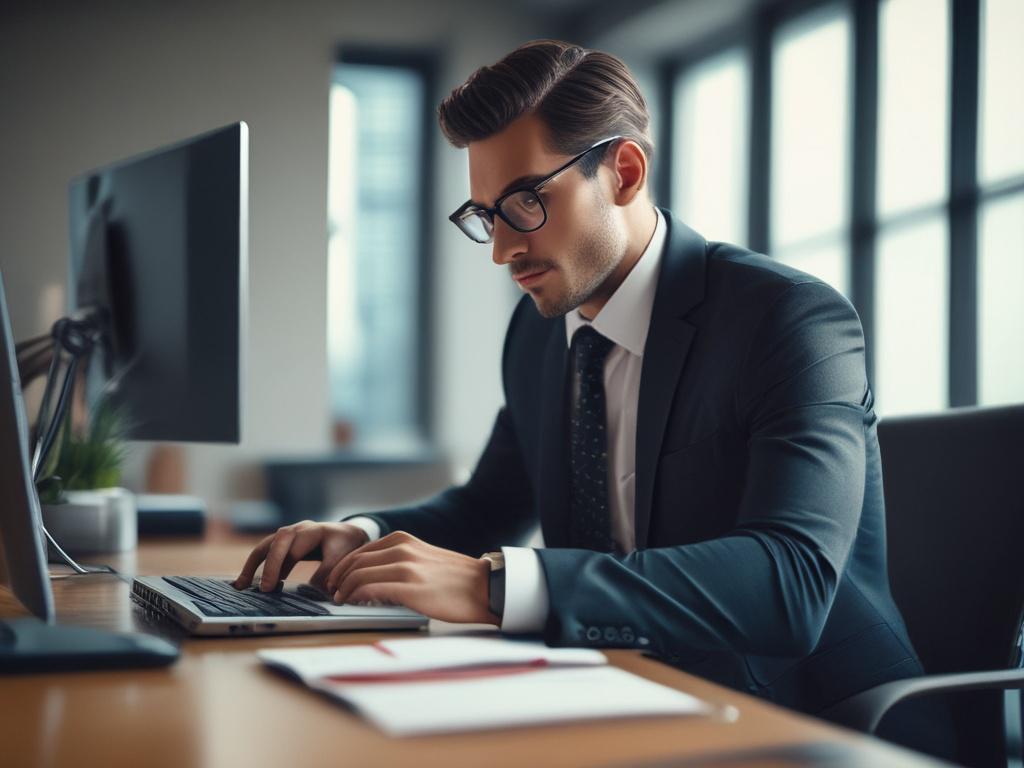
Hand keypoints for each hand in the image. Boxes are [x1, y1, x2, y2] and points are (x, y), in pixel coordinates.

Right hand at [233, 520, 369, 591]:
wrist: (344, 533)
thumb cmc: (344, 546)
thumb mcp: (343, 557)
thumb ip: (329, 572)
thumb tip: (316, 590)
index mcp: (314, 532)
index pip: (296, 550)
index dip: (286, 569)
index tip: (276, 589)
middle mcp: (298, 530)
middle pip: (278, 543)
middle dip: (270, 566)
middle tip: (265, 589)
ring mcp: (287, 534)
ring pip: (265, 546)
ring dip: (253, 565)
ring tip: (241, 586)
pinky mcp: (282, 543)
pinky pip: (264, 552)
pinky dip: (254, 566)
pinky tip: (245, 583)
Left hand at [326, 530, 495, 624]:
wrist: (483, 587)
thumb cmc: (455, 579)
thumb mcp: (423, 557)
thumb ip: (399, 560)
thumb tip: (374, 576)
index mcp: (403, 540)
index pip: (360, 551)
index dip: (342, 567)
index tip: (336, 580)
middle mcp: (401, 549)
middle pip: (354, 561)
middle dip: (338, 578)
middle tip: (333, 591)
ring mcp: (404, 567)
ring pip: (358, 574)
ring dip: (343, 588)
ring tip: (340, 600)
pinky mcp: (408, 587)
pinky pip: (369, 589)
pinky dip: (355, 596)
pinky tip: (354, 603)